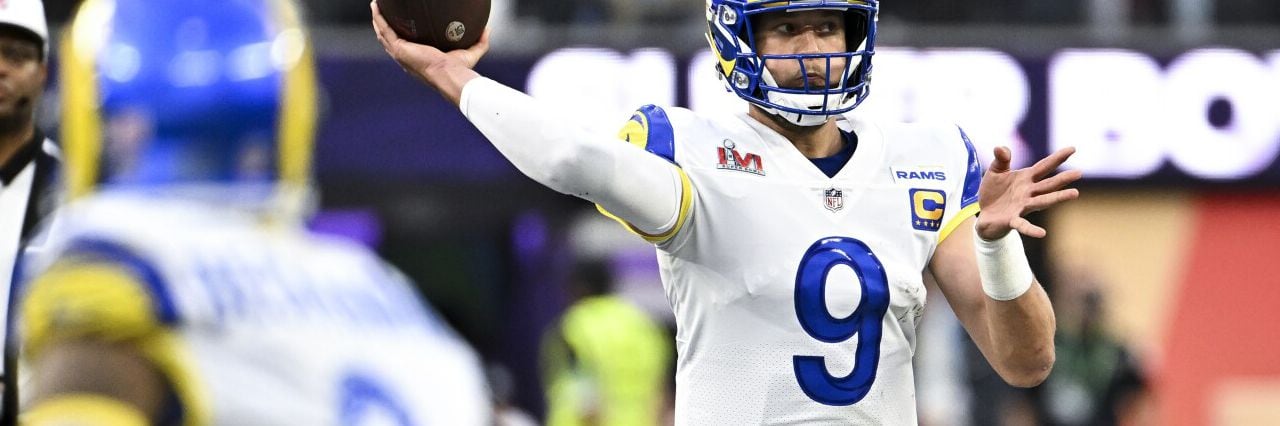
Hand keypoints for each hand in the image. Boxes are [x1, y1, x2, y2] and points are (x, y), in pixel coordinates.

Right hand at [370, 0, 489, 102]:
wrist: (449, 75)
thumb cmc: (459, 69)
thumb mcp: (471, 53)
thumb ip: (480, 41)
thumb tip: (488, 29)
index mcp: (418, 59)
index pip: (406, 45)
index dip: (401, 35)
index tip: (402, 23)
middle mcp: (406, 57)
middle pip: (390, 38)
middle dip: (385, 25)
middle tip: (383, 11)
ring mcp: (400, 53)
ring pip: (383, 33)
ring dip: (378, 19)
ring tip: (377, 5)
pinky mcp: (398, 48)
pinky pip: (384, 29)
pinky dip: (379, 18)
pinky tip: (377, 6)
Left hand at [975, 146, 1081, 239]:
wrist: (984, 213)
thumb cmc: (994, 191)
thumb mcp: (995, 171)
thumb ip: (1001, 159)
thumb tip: (1000, 147)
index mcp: (1026, 179)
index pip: (1044, 166)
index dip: (1057, 158)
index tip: (1072, 149)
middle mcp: (1028, 192)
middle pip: (1048, 184)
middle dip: (1063, 178)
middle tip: (1079, 173)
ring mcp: (1022, 206)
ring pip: (1043, 201)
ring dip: (1058, 198)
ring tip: (1075, 193)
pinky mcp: (1012, 219)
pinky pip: (1023, 225)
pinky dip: (1031, 229)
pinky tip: (1042, 233)